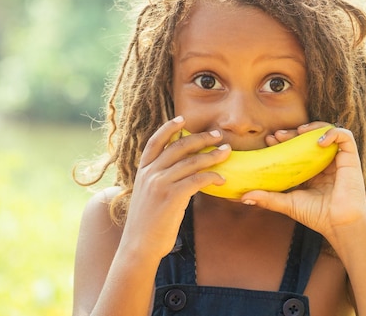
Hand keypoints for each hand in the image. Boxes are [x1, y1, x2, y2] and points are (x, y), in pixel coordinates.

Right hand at [119, 116, 230, 260]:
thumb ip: (159, 180)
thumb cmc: (147, 224)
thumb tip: (181, 171)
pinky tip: (222, 178)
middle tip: (218, 135)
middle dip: (201, 138)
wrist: (139, 246)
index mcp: (142, 171)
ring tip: (226, 153)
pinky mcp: (172, 196)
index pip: (155, 142)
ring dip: (212, 155)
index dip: (169, 128)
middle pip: (179, 147)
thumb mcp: (147, 196)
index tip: (183, 118)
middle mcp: (150, 173)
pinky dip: (212, 176)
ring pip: (191, 162)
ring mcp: (160, 184)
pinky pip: (197, 179)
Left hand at [242, 122, 365, 243]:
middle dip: (292, 132)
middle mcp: (324, 161)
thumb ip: (268, 198)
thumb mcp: (287, 203)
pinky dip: (332, 133)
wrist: (338, 225)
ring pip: (327, 131)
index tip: (269, 139)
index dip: (283, 141)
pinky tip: (318, 142)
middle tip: (277, 135)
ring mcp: (338, 159)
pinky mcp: (351, 158)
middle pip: (309, 137)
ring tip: (298, 132)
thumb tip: (243, 197)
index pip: (296, 148)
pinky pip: (345, 136)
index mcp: (311, 170)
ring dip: (312, 127)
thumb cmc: (316, 215)